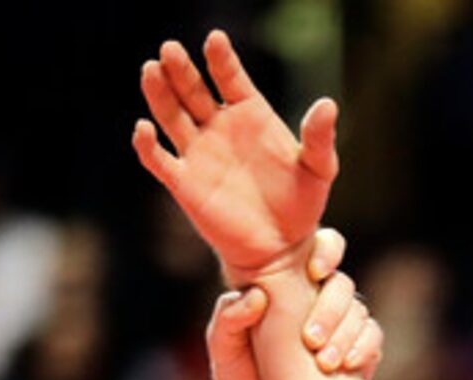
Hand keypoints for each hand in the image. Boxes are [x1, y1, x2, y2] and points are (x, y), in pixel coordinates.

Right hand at [133, 29, 338, 282]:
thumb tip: (328, 104)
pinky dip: (148, 145)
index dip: (222, 59)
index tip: (215, 40)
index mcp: (249, 114)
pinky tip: (145, 129)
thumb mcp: (318, 169)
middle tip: (169, 49)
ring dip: (159, 93)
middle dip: (181, 70)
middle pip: (193, 90)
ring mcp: (198, 152)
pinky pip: (159, 160)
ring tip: (152, 70)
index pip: (231, 78)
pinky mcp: (184, 182)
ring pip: (171, 115)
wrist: (283, 247)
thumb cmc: (302, 203)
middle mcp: (218, 126)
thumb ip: (319, 138)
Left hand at [208, 226, 381, 379]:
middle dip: (331, 308)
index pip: (316, 249)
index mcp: (286, 287)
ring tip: (325, 362)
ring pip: (358, 311)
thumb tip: (256, 295)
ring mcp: (339, 327)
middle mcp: (316, 301)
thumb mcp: (221, 349)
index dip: (325, 250)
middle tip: (311, 340)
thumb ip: (228, 318)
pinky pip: (373, 338)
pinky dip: (365, 347)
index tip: (315, 272)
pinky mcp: (357, 354)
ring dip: (346, 333)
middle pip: (342, 284)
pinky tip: (347, 365)